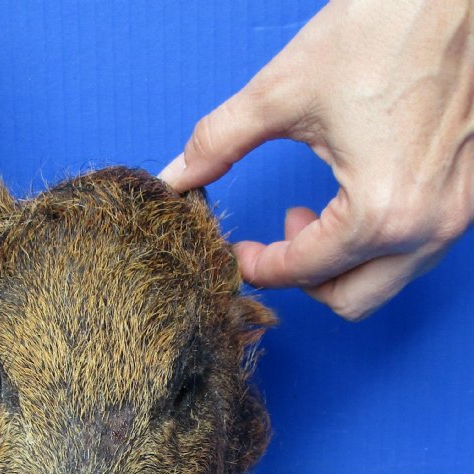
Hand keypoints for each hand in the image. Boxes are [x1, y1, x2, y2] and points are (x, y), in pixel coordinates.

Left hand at [160, 0, 473, 319]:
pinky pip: (411, 254)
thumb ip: (217, 143)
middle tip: (276, 238)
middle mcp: (426, 228)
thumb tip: (174, 177)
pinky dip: (373, 247)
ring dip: (338, 265)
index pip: (301, 272)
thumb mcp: (282, 91)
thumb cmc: (383, 27)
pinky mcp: (468, 198)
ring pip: (382, 283)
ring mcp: (455, 216)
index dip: (257, 266)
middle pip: (348, 300)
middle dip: (301, 279)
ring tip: (312, 217)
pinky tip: (351, 203)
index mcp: (379, 212)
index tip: (237, 250)